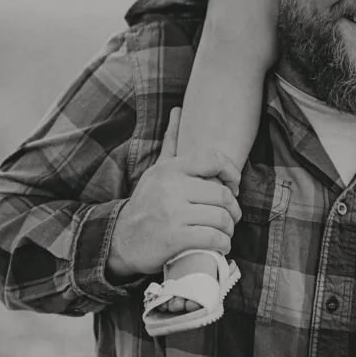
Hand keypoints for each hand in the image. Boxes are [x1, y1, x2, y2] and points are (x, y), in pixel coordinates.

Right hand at [107, 107, 242, 279]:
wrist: (122, 239)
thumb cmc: (147, 203)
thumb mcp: (157, 171)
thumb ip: (171, 142)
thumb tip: (178, 110)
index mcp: (170, 169)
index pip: (212, 159)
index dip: (231, 171)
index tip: (234, 185)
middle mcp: (171, 187)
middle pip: (222, 194)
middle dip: (233, 210)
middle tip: (232, 218)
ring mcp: (172, 213)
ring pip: (220, 218)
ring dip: (229, 230)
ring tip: (225, 233)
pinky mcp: (174, 238)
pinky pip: (212, 239)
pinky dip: (222, 244)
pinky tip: (220, 246)